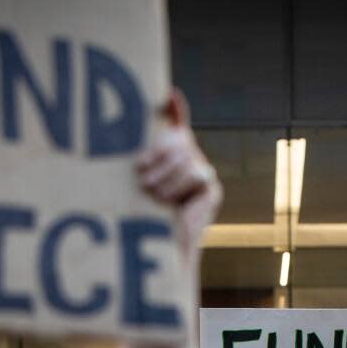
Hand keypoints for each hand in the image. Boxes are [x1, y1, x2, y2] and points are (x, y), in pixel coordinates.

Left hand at [136, 90, 221, 256]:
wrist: (161, 253)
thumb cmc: (141, 222)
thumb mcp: (135, 186)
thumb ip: (139, 164)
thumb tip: (137, 144)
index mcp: (170, 158)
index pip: (177, 124)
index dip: (175, 108)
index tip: (168, 94)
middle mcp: (189, 161)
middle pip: (179, 139)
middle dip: (158, 154)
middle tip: (141, 178)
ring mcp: (203, 174)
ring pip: (186, 157)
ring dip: (165, 177)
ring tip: (152, 195)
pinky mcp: (211, 189)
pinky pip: (197, 173)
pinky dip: (179, 187)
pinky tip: (170, 202)